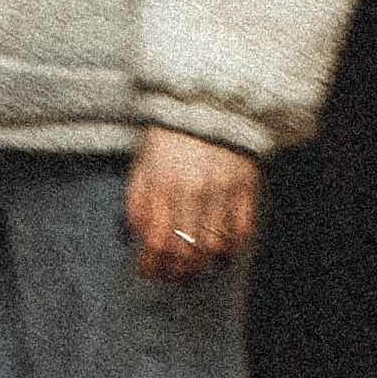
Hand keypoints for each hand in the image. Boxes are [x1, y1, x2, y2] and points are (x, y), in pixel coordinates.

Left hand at [124, 126, 259, 284]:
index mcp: (163, 182)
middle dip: (173, 272)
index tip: (146, 273)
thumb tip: (130, 235)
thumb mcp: (143, 158)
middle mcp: (193, 191)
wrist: (212, 100)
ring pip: (212, 247)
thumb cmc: (171, 130)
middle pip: (184, 250)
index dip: (151, 265)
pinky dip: (230, 249)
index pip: (156, 240)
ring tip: (191, 271)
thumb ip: (137, 197)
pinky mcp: (246, 188)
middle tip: (168, 278)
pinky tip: (219, 255)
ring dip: (200, 267)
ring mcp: (222, 191)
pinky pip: (240, 231)